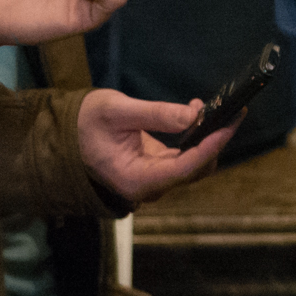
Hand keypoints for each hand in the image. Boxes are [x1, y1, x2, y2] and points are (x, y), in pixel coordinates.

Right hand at [76, 88, 230, 203]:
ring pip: (193, 166)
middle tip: (229, 109)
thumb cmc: (84, 124)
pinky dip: (196, 139)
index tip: (229, 124)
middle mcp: (148, 187)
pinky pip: (185, 158)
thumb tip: (194, 115)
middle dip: (214, 141)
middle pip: (194, 170)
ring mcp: (154, 180)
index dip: (210, 146)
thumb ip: (156, 115)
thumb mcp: (117, 111)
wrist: (66, 136)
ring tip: (214, 108)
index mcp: (136, 180)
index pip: (184, 168)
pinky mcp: (156, 170)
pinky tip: (196, 114)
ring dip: (207, 139)